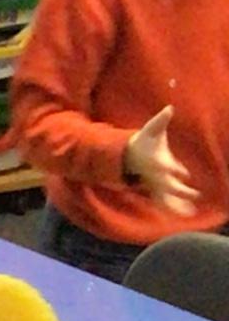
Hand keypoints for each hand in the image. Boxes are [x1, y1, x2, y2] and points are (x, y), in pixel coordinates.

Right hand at [124, 104, 199, 219]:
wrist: (126, 156)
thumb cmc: (143, 141)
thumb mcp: (150, 129)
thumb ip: (160, 120)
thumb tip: (169, 108)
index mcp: (154, 161)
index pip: (164, 166)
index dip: (173, 169)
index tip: (183, 173)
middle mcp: (154, 176)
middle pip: (167, 186)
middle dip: (179, 191)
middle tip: (194, 194)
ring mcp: (154, 184)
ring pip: (165, 198)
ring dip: (177, 205)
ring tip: (190, 212)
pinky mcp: (155, 190)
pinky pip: (165, 202)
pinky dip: (174, 208)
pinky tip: (188, 213)